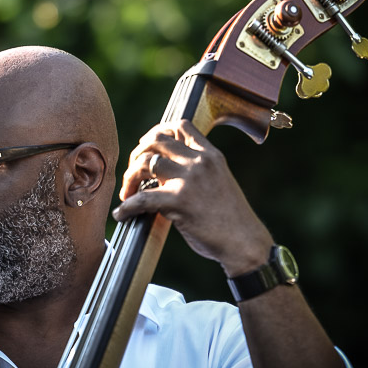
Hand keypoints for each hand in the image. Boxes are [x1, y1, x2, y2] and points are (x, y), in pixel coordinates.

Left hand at [113, 120, 273, 275]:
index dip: (158, 132)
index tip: (147, 146)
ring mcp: (189, 179)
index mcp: (211, 154)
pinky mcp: (179, 201)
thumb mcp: (219, 180)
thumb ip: (197, 169)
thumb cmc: (230, 217)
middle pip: (157, 140)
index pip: (181, 126)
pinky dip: (127, 207)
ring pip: (146, 163)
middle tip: (133, 172)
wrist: (244, 242)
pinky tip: (122, 214)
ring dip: (129, 177)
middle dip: (137, 153)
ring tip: (127, 193)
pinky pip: (142, 198)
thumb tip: (164, 169)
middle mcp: (200, 161)